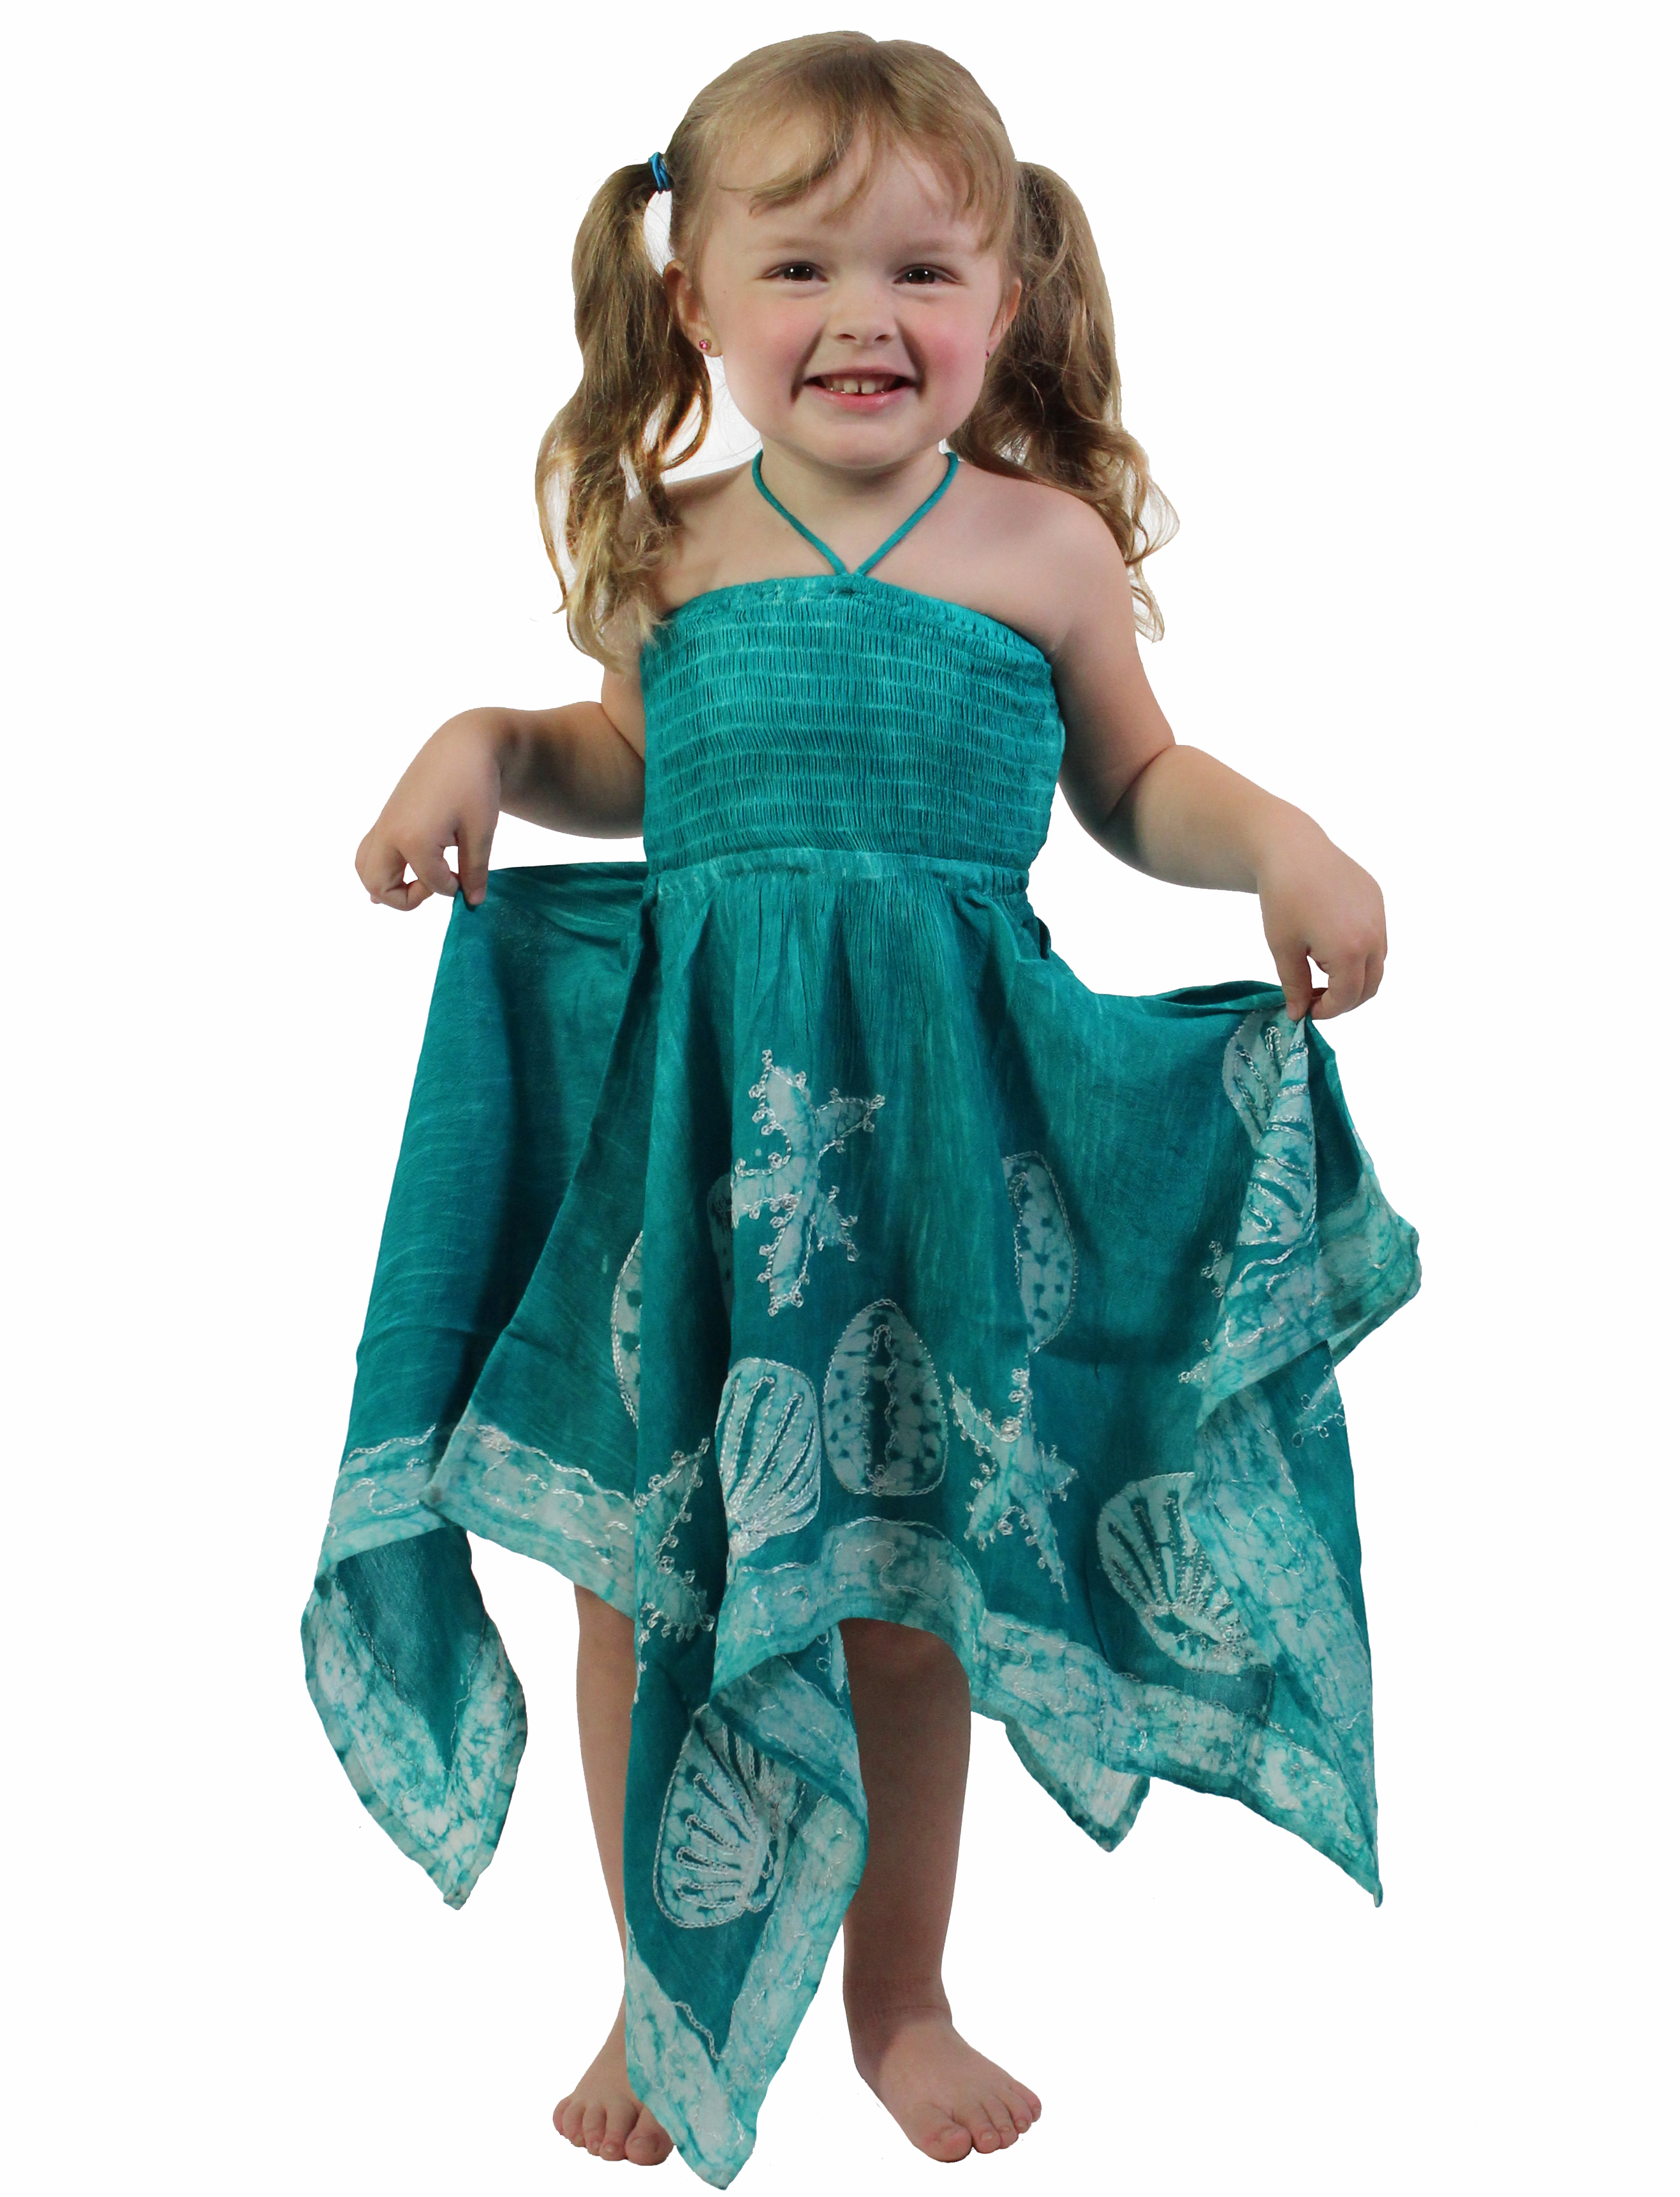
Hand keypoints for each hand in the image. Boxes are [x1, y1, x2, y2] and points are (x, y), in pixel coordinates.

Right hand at [355, 709, 504, 910]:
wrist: (462, 745)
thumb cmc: (475, 784)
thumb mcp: (481, 832)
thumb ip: (474, 871)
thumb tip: (473, 902)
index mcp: (413, 838)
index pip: (432, 883)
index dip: (454, 887)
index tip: (469, 876)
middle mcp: (389, 833)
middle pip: (377, 885)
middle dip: (405, 898)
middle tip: (433, 886)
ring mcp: (383, 823)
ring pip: (365, 868)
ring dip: (386, 884)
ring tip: (418, 880)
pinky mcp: (386, 817)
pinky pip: (369, 850)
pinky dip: (381, 867)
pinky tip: (402, 873)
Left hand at [1255, 822, 1386, 1021]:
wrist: (1292, 849)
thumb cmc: (1282, 898)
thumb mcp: (1283, 948)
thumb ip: (1295, 986)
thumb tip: (1299, 1014)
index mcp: (1350, 951)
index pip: (1348, 997)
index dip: (1328, 1010)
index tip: (1307, 1011)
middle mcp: (1373, 935)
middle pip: (1370, 985)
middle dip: (1345, 999)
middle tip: (1316, 998)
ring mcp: (1379, 915)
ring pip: (1377, 962)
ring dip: (1354, 975)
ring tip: (1320, 968)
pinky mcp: (1377, 898)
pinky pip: (1376, 936)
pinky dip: (1360, 950)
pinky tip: (1330, 941)